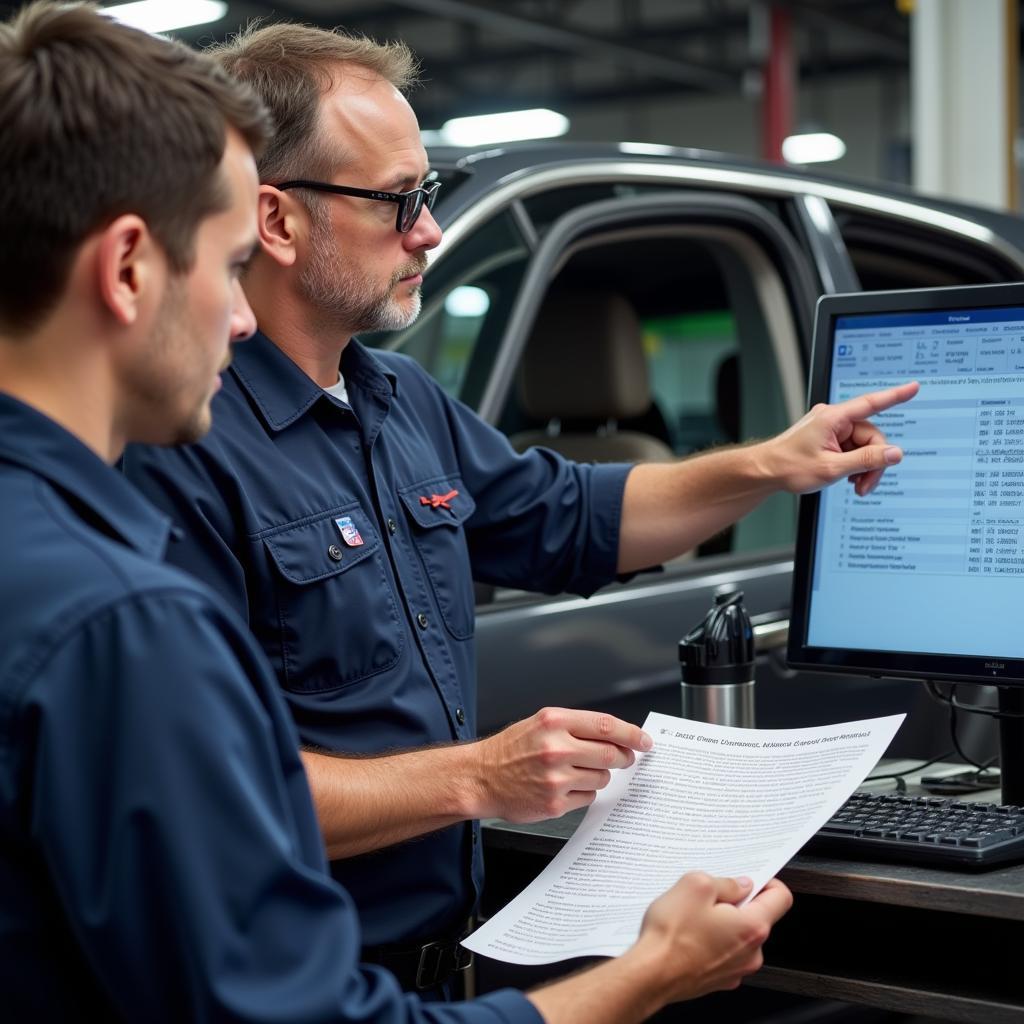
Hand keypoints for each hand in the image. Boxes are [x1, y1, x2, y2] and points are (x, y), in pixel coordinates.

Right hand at [471, 707, 652, 821]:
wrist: (481, 777)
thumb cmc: (510, 749)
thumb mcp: (540, 723)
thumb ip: (575, 726)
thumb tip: (614, 735)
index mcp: (554, 722)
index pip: (606, 725)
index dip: (631, 734)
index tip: (644, 740)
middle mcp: (556, 748)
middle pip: (610, 754)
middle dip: (623, 757)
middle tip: (624, 758)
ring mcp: (556, 778)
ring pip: (601, 778)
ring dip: (597, 775)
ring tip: (575, 772)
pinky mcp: (555, 803)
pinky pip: (587, 798)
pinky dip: (582, 793)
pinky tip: (564, 787)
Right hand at [635, 873, 792, 1003]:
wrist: (651, 975)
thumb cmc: (672, 935)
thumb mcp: (695, 886)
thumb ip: (724, 882)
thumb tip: (738, 885)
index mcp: (752, 927)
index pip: (780, 898)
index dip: (767, 881)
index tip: (751, 876)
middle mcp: (751, 952)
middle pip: (756, 916)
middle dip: (735, 902)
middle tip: (708, 897)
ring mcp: (736, 969)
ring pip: (737, 934)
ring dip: (721, 922)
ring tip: (692, 917)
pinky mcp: (719, 978)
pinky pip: (723, 951)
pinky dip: (711, 940)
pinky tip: (689, 935)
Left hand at [763, 380, 918, 496]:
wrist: (765, 472)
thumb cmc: (789, 467)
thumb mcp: (832, 468)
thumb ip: (866, 460)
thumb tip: (894, 453)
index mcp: (833, 419)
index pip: (871, 404)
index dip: (895, 396)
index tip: (914, 387)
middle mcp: (833, 420)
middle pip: (871, 437)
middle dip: (872, 463)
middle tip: (864, 486)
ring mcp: (831, 430)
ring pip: (863, 447)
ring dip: (863, 468)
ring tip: (855, 487)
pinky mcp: (828, 440)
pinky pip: (852, 450)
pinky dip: (854, 465)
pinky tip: (847, 479)